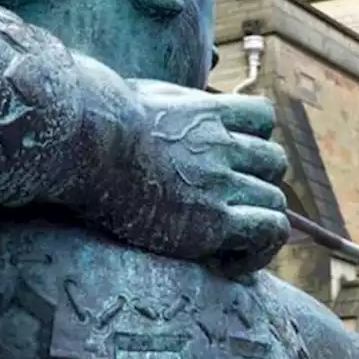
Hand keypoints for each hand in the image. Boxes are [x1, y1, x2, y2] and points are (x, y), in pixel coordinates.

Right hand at [80, 79, 289, 276]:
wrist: (82, 144)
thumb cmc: (93, 122)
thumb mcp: (140, 95)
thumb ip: (165, 104)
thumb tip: (154, 108)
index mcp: (206, 112)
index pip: (262, 116)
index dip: (256, 138)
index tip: (234, 158)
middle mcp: (222, 145)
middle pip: (274, 161)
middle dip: (259, 183)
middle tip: (229, 207)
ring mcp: (221, 183)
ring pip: (276, 200)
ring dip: (260, 221)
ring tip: (230, 244)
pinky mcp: (214, 221)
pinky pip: (267, 231)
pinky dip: (260, 249)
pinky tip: (229, 263)